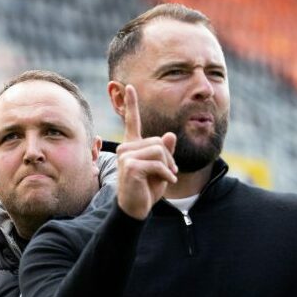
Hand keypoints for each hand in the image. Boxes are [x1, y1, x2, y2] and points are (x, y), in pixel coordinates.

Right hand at [116, 85, 177, 219]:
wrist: (136, 209)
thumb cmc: (147, 189)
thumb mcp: (161, 168)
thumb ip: (164, 152)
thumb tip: (169, 135)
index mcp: (132, 146)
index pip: (132, 122)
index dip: (131, 104)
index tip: (129, 86)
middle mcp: (126, 148)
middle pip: (158, 141)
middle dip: (169, 157)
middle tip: (170, 172)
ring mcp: (126, 156)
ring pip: (159, 150)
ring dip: (169, 166)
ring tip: (168, 177)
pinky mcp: (130, 166)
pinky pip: (157, 164)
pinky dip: (167, 174)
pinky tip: (168, 182)